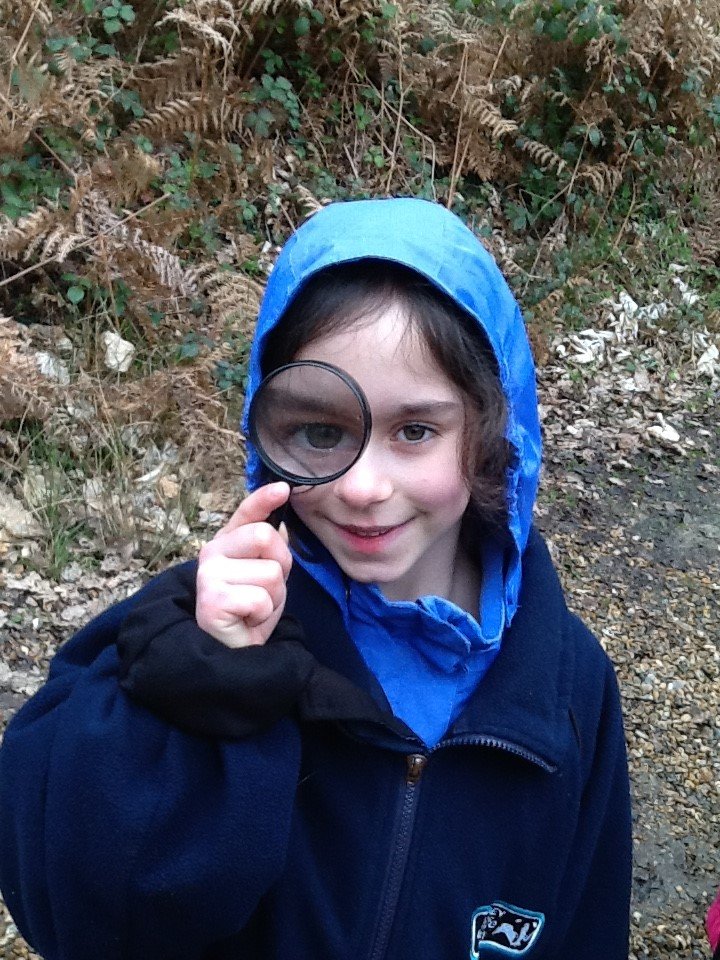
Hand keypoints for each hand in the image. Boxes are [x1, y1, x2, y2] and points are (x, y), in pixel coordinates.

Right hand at [195, 482, 291, 647]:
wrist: (231, 654)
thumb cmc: (248, 613)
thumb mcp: (265, 575)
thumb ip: (269, 550)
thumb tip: (281, 525)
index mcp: (226, 543)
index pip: (246, 513)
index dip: (264, 499)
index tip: (283, 488)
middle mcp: (212, 553)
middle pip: (265, 536)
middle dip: (280, 566)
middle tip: (265, 591)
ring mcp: (208, 575)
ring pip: (270, 572)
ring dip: (273, 597)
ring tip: (255, 609)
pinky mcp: (212, 599)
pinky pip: (261, 599)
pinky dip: (263, 615)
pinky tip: (247, 621)